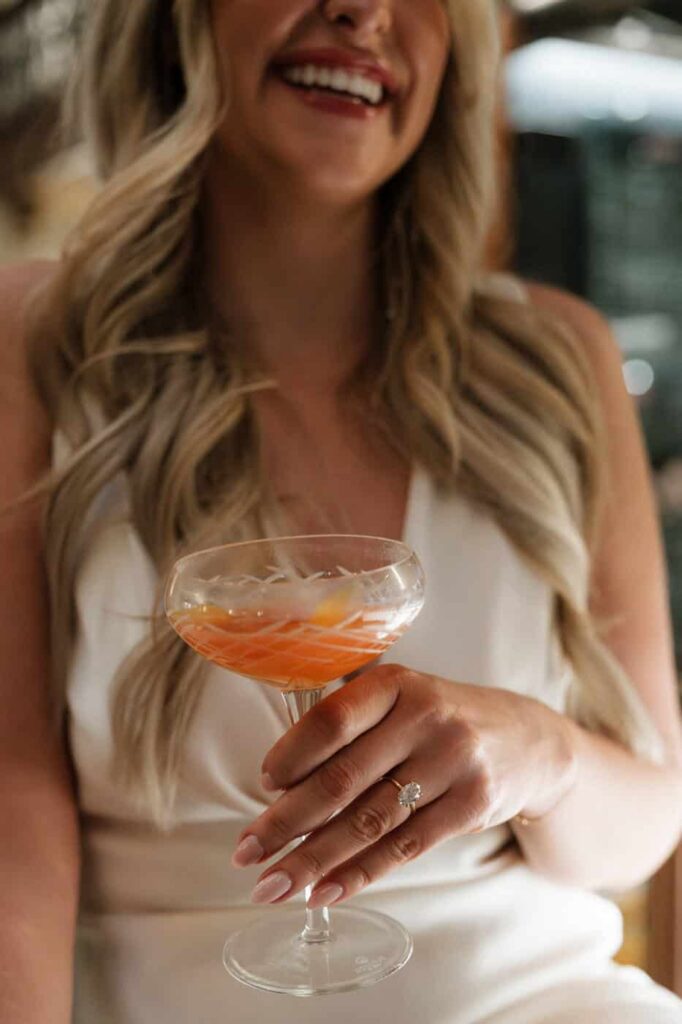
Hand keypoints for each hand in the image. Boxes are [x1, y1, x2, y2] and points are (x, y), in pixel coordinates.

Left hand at [231, 665, 576, 907]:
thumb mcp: (403, 697)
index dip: (292, 754)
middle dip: (287, 822)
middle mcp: (425, 718)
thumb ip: (350, 724)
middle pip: (343, 778)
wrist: (528, 740)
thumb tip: (280, 783)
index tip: (264, 785)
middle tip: (248, 853)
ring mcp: (452, 763)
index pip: (332, 718)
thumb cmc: (441, 720)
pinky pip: (404, 848)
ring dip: (314, 859)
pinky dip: (359, 874)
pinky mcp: (471, 806)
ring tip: (274, 884)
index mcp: (396, 684)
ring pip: (369, 821)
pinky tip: (325, 891)